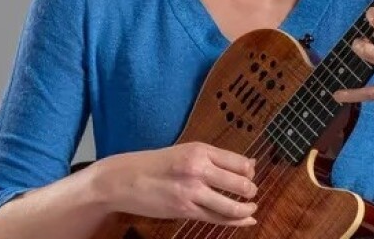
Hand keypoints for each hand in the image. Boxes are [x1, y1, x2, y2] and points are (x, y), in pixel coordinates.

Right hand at [94, 141, 257, 226]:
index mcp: (200, 150)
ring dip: (247, 209)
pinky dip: (236, 222)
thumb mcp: (186, 151)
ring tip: (251, 208)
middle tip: (251, 193)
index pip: (239, 162)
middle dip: (251, 190)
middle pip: (240, 183)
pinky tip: (247, 221)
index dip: (250, 171)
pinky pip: (216, 218)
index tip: (249, 175)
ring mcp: (192, 191)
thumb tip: (250, 163)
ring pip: (231, 205)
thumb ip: (217, 158)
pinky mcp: (184, 210)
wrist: (122, 179)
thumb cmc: (155, 164)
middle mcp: (199, 169)